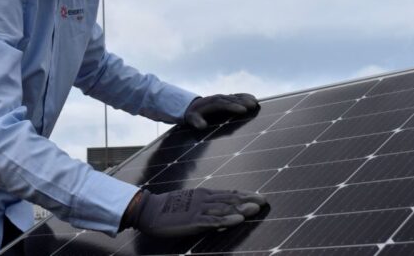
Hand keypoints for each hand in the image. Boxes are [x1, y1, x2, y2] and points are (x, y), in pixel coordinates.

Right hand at [121, 188, 266, 236]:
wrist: (148, 210)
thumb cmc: (167, 208)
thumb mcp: (188, 203)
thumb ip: (203, 206)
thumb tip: (219, 210)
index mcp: (203, 194)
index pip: (229, 193)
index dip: (245, 195)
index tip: (260, 196)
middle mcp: (204, 199)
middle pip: (230, 199)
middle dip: (248, 199)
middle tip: (264, 201)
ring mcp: (199, 209)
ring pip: (224, 208)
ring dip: (241, 208)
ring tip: (256, 208)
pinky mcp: (193, 220)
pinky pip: (212, 220)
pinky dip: (226, 219)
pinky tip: (237, 219)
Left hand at [184, 93, 258, 128]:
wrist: (193, 106)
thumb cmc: (193, 115)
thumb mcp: (192, 118)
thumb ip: (196, 122)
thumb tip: (202, 126)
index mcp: (211, 103)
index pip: (223, 104)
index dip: (233, 107)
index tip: (243, 110)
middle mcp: (218, 98)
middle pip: (232, 100)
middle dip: (243, 102)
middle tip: (253, 105)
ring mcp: (223, 97)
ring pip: (235, 97)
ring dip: (246, 99)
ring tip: (256, 102)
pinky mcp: (227, 98)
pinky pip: (236, 96)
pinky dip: (245, 96)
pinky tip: (253, 98)